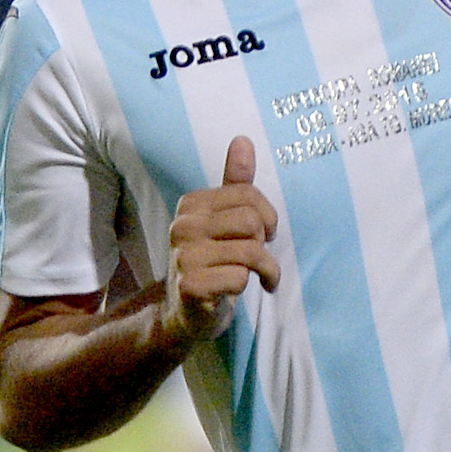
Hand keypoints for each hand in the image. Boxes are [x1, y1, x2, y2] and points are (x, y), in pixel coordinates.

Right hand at [162, 136, 281, 344]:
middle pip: (251, 222)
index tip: (265, 234)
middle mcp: (182, 226)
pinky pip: (238, 278)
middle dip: (264, 243)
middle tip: (258, 258)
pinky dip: (246, 286)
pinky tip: (238, 292)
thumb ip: (235, 182)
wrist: (186, 311)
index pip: (248, 194)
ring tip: (262, 277)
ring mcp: (183, 257)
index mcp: (192, 204)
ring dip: (266, 269)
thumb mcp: (225, 219)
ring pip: (250, 252)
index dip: (267, 216)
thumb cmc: (213, 261)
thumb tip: (243, 140)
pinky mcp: (190, 286)